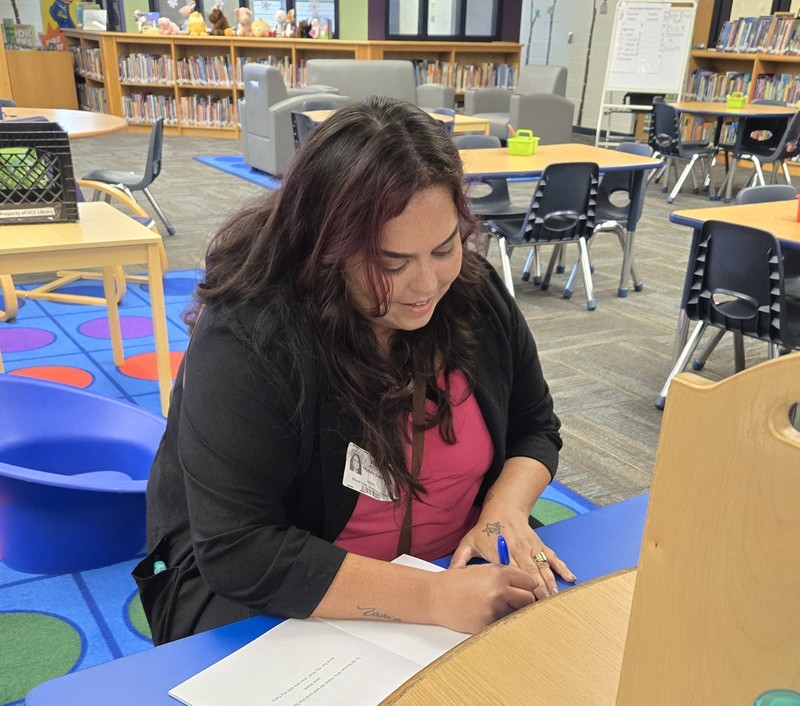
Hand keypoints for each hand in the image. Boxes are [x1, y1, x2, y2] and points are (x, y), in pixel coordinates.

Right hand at [428, 563, 536, 633]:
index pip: (530, 582)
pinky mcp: (487, 624)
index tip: (524, 590)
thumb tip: (526, 586)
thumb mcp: (483, 570)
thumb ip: (504, 576)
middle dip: (523, 601)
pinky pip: (502, 625)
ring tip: (494, 607)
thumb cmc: (457, 581)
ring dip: (511, 612)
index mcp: (499, 573)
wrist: (435, 595)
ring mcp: (494, 608)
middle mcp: (500, 590)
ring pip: (517, 614)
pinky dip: (498, 622)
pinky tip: (485, 615)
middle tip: (513, 601)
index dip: (527, 587)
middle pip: (528, 599)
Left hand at [450, 514, 576, 599]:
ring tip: (555, 600)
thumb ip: (459, 560)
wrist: (502, 508)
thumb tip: (450, 576)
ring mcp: (530, 548)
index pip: (509, 573)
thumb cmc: (484, 528)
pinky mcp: (539, 545)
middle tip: (543, 609)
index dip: (516, 588)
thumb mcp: (468, 542)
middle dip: (536, 591)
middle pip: (528, 573)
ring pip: (542, 568)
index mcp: (500, 552)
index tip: (521, 604)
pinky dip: (561, 567)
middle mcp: (517, 551)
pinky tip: (570, 578)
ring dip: (549, 583)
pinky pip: (551, 557)